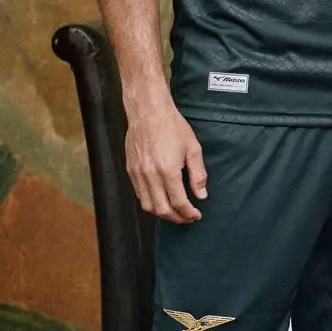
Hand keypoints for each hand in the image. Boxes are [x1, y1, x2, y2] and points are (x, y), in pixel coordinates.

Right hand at [124, 96, 204, 222]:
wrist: (149, 112)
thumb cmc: (172, 127)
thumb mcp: (193, 148)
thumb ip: (198, 174)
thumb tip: (201, 194)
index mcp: (167, 170)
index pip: (178, 202)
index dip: (188, 213)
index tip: (196, 215)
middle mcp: (149, 175)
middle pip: (161, 209)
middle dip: (176, 218)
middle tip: (187, 218)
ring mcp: (137, 174)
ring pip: (147, 205)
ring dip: (162, 213)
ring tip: (175, 213)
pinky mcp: (130, 170)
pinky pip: (139, 194)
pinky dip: (150, 202)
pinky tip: (161, 200)